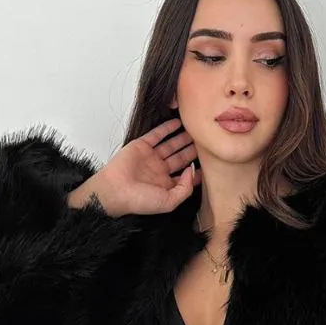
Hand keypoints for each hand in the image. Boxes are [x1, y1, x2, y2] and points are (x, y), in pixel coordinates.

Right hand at [68, 117, 200, 217]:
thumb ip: (185, 189)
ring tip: (195, 131)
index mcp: (165, 186)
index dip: (197, 171)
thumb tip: (193, 171)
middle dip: (193, 151)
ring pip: (171, 145)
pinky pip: (157, 134)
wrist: (115, 190)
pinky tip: (178, 122)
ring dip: (183, 138)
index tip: (211, 165)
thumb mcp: (169, 202)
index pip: (185, 177)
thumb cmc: (139, 200)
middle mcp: (159, 171)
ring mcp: (150, 157)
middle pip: (180, 158)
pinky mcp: (141, 146)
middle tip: (205, 142)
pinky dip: (167, 128)